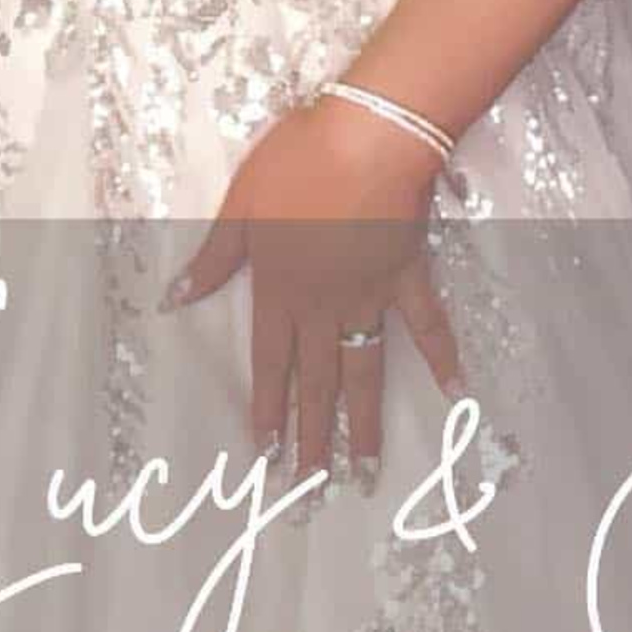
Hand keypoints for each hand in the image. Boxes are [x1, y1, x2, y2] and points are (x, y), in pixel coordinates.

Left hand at [165, 98, 461, 488]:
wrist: (366, 138)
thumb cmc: (297, 163)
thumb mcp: (239, 206)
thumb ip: (214, 259)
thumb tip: (174, 300)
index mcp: (280, 290)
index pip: (271, 364)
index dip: (268, 410)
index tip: (267, 458)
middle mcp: (324, 305)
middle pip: (317, 382)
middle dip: (312, 440)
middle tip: (311, 493)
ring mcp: (369, 295)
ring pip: (364, 370)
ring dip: (363, 425)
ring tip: (364, 473)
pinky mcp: (408, 275)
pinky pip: (427, 324)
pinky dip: (442, 357)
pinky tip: (457, 391)